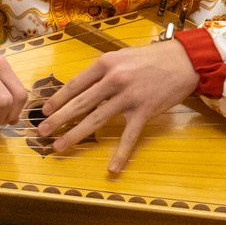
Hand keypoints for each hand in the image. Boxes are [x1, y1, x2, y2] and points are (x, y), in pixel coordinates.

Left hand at [32, 38, 200, 174]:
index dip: (57, 99)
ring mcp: (129, 97)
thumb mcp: (123, 56)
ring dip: (75, 135)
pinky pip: (129, 136)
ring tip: (59, 146)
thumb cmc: (153, 57)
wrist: (185, 60)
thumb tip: (83, 87)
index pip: (75, 84)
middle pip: (80, 103)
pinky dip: (120, 154)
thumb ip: (103, 70)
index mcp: (105, 64)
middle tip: (41, 132)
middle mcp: (114, 80)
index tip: (44, 110)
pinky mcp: (144, 111)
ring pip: (96, 119)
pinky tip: (112, 168)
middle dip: (57, 119)